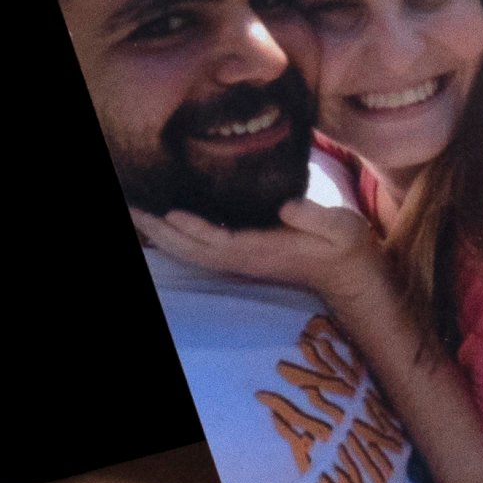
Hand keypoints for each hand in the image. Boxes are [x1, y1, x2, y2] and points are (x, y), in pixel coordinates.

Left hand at [137, 195, 389, 312]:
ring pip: (192, 253)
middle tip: (133, 208)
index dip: (194, 228)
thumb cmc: (345, 247)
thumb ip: (315, 217)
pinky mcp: (241, 256)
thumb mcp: (341, 228)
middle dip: (162, 231)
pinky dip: (176, 239)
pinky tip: (162, 224)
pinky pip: (200, 250)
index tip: (169, 212)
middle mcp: (246, 258)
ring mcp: (241, 260)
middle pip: (194, 249)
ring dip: (161, 236)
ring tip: (136, 214)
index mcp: (265, 250)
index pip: (221, 241)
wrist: (349, 276)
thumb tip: (285, 206)